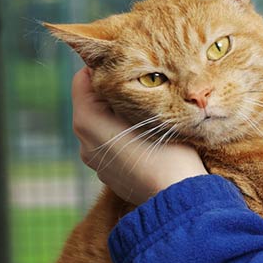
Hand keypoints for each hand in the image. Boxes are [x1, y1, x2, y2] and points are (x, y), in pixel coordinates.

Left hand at [72, 66, 206, 204]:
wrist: (180, 199)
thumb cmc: (168, 153)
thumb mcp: (151, 111)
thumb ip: (130, 90)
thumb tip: (123, 74)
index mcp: (86, 121)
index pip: (82, 79)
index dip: (105, 67)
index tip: (128, 62)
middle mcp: (84, 142)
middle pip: (93, 103)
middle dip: (115, 91)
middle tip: (144, 82)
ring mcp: (96, 162)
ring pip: (104, 125)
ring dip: (121, 114)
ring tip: (150, 108)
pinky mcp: (111, 175)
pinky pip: (113, 145)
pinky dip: (125, 136)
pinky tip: (149, 136)